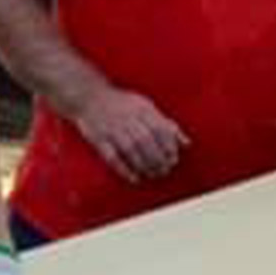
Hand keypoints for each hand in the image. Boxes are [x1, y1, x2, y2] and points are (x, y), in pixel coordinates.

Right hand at [72, 86, 187, 182]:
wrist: (89, 96)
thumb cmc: (121, 103)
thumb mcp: (146, 106)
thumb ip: (166, 123)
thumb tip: (186, 143)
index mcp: (142, 109)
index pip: (159, 129)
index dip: (168, 146)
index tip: (173, 158)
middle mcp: (127, 118)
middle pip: (146, 142)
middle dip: (158, 159)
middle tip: (165, 170)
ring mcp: (111, 129)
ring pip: (131, 150)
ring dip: (144, 165)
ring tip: (153, 174)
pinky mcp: (98, 139)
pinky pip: (112, 157)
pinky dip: (124, 169)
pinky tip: (134, 178)